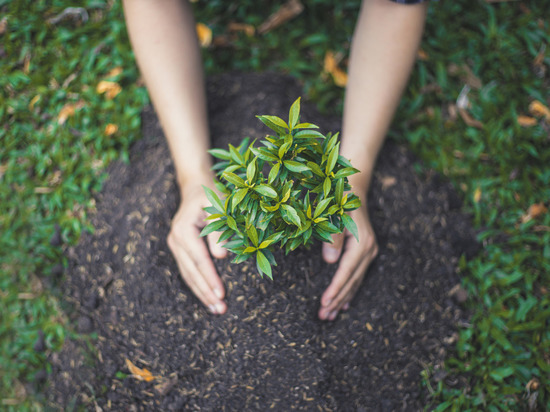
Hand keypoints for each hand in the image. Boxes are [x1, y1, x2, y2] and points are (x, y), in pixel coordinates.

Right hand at [167, 183, 227, 313]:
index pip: (199, 260)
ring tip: (216, 309)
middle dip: (206, 292)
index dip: (210, 278)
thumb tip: (221, 256)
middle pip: (191, 272)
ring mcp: (175, 245)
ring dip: (201, 293)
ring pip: (188, 275)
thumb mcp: (219, 206)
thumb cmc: (211, 194)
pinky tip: (207, 298)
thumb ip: (219, 231)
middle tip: (220, 309)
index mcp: (184, 230)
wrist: (195, 187)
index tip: (221, 294)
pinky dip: (198, 285)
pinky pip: (188, 271)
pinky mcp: (179, 249)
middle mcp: (176, 240)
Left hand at [318, 204, 377, 320]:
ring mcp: (369, 253)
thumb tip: (329, 261)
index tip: (324, 303)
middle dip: (337, 300)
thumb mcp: (334, 213)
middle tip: (323, 316)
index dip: (335, 288)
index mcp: (361, 243)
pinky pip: (357, 277)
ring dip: (342, 300)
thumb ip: (333, 236)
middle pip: (351, 281)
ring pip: (355, 282)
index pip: (346, 272)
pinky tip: (343, 306)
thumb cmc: (340, 199)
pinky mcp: (366, 254)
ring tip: (328, 316)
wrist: (354, 190)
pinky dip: (349, 292)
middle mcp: (368, 250)